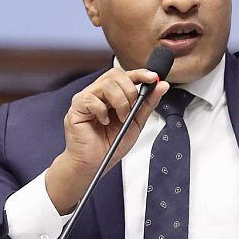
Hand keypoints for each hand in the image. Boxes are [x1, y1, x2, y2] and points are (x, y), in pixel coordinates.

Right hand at [46, 67, 168, 212]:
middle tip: (131, 110)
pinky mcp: (76, 108)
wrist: (95, 164)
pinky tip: (104, 122)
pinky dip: (102, 111)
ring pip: (106, 84)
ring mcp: (86, 98)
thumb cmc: (110, 145)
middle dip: (130, 91)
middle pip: (116, 75)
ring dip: (120, 102)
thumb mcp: (136, 123)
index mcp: (112, 94)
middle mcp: (98, 93)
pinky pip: (91, 99)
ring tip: (120, 118)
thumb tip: (161, 86)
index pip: (126, 75)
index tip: (153, 78)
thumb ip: (147, 104)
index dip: (140, 73)